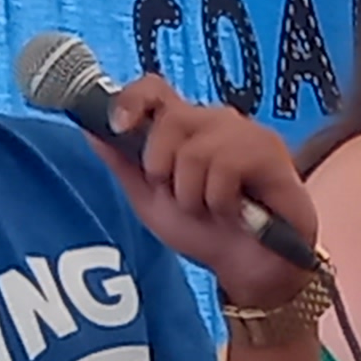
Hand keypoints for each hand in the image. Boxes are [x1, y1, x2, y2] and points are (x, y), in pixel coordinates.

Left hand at [100, 76, 319, 302]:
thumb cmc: (207, 234)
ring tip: (212, 211)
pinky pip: (225, 166)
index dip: (132, 99)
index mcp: (187, 128)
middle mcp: (216, 122)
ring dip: (194, 195)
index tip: (119, 127)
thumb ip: (124, 165)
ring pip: (194, 151)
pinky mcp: (269, 152)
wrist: (250, 271)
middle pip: (170, 119)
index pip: (156, 89)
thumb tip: (91, 129)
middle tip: (184, 198)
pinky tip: (235, 213)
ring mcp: (246, 133)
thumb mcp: (151, 201)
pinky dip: (221, 201)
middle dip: (163, 168)